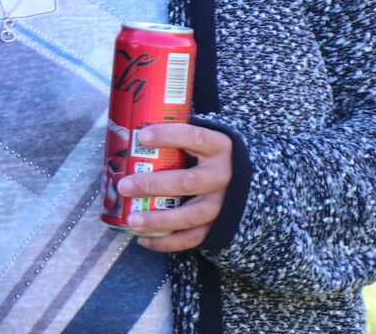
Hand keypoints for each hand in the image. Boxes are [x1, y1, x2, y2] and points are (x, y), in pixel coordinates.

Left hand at [117, 122, 233, 251]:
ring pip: (189, 216)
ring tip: (131, 220)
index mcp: (218, 147)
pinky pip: (192, 238)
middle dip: (153, 185)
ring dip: (158, 220)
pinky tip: (143, 239)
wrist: (251, 180)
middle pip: (186, 182)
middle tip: (124, 186)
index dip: (168, 136)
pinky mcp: (218, 227)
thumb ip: (177, 137)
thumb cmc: (211, 155)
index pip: (194, 137)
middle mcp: (222, 176)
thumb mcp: (204, 140)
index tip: (141, 137)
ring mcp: (222, 204)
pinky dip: (166, 242)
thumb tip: (131, 133)